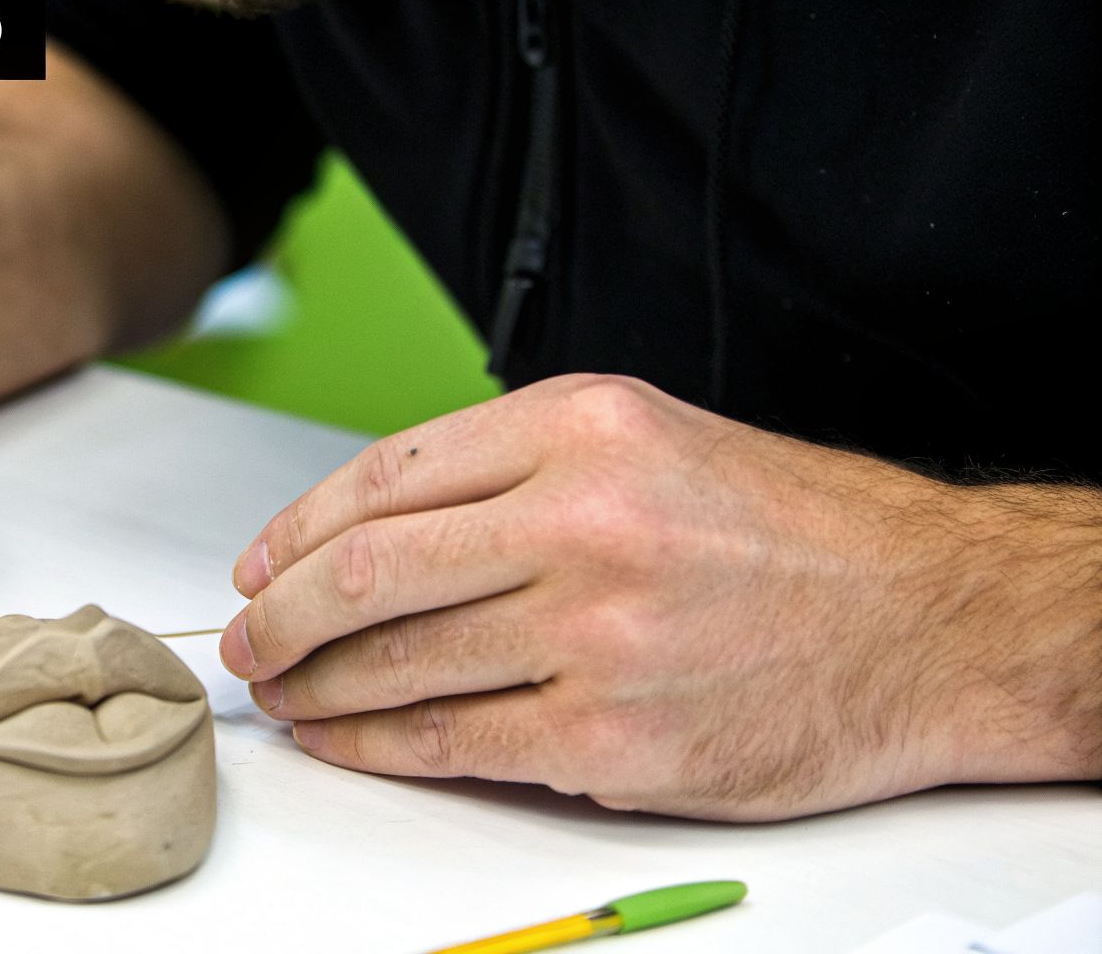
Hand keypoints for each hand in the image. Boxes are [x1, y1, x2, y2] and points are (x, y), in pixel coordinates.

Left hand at [220, 374, 1101, 820]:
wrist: (928, 621)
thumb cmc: (795, 534)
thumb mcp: (652, 442)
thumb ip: (516, 473)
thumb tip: (376, 533)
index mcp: (583, 426)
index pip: (387, 474)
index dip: (296, 527)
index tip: (259, 564)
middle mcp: (585, 521)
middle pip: (367, 570)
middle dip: (279, 614)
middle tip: (245, 640)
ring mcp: (598, 635)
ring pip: (397, 662)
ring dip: (316, 684)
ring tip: (284, 692)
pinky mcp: (613, 740)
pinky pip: (452, 743)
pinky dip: (376, 747)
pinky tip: (345, 741)